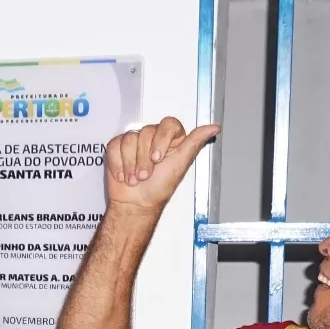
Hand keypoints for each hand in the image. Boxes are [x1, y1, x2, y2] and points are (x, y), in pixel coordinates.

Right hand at [104, 117, 220, 216]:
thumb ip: (194, 143)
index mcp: (172, 139)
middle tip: (145, 175)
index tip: (157, 158)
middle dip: (143, 158)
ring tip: (134, 178)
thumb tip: (214, 128)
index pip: (168, 124)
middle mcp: (153, 138)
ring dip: (130, 163)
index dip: (161, 140)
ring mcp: (134, 142)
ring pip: (129, 139)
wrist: (135, 204)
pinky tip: (123, 175)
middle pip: (146, 131)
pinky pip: (115, 146)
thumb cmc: (159, 188)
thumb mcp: (179, 165)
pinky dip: (117, 164)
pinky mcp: (118, 148)